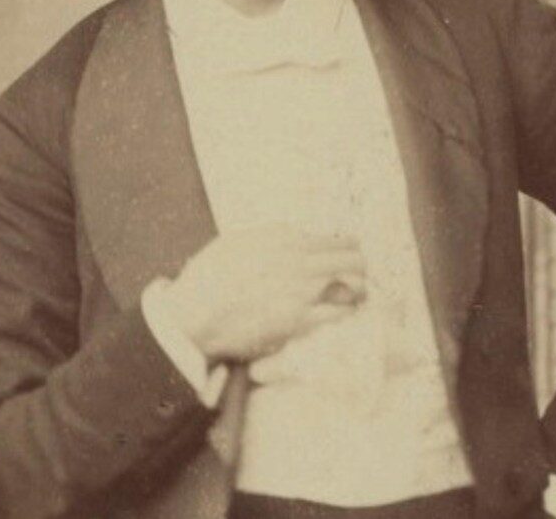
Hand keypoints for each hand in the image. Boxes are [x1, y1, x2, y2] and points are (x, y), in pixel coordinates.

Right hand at [155, 225, 365, 362]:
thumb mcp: (236, 241)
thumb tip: (295, 234)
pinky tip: (345, 313)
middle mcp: (297, 259)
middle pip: (351, 257)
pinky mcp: (298, 320)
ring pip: (351, 284)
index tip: (350, 253)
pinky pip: (337, 313)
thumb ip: (270, 237)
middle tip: (362, 274)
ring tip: (360, 294)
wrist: (193, 314)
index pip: (333, 239)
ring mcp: (300, 290)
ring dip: (359, 288)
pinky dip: (345, 312)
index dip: (346, 247)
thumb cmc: (208, 278)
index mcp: (282, 238)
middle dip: (360, 265)